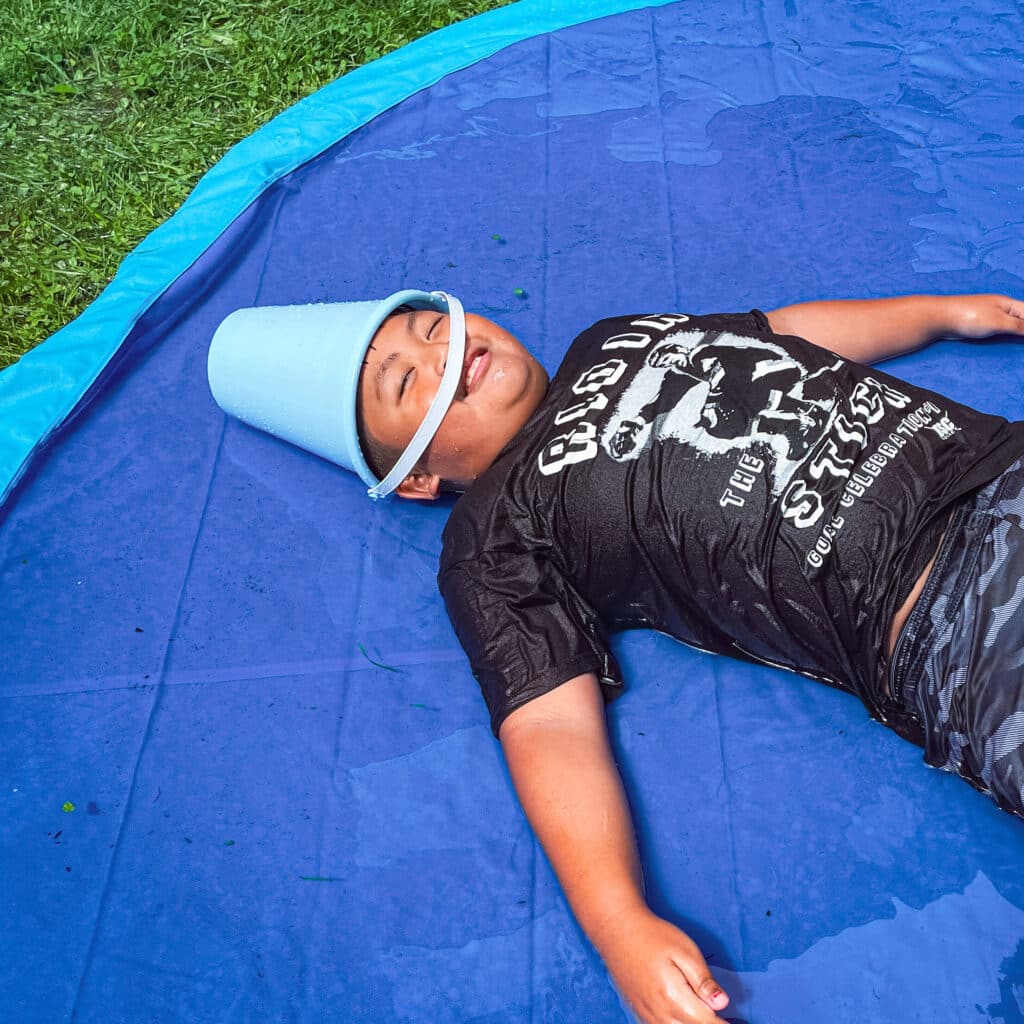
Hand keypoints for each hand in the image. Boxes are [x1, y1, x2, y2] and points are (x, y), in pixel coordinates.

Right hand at [596, 907, 729, 1022]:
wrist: (616, 930)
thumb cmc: (653, 935)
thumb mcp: (684, 950)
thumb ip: (704, 980)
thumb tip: (723, 1004)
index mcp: (673, 997)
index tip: (741, 1022)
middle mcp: (659, 1013)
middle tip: (731, 1020)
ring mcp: (647, 1015)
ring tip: (710, 1017)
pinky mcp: (640, 1012)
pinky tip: (686, 1017)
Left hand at [946, 294, 1023, 339]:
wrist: (940, 318)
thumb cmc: (969, 317)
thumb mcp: (998, 322)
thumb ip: (1019, 326)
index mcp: (1008, 304)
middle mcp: (1001, 309)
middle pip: (1021, 319)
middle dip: (1023, 330)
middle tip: (1022, 341)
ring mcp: (990, 317)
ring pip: (1011, 325)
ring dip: (1017, 332)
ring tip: (1019, 340)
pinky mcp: (980, 325)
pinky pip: (999, 330)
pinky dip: (1006, 335)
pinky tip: (1007, 340)